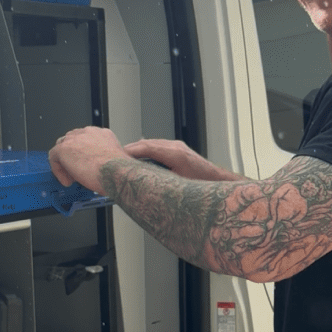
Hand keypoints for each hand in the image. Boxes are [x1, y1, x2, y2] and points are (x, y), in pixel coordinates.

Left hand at [49, 126, 128, 192]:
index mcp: (102, 133)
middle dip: (72, 155)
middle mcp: (88, 132)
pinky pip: (53, 157)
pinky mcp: (64, 148)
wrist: (116, 171)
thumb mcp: (114, 157)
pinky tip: (67, 180)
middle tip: (76, 171)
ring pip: (61, 148)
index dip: (82, 153)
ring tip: (71, 176)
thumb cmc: (118, 169)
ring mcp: (75, 139)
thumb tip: (96, 165)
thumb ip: (102, 155)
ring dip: (64, 162)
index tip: (84, 163)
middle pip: (72, 140)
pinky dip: (58, 170)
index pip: (85, 139)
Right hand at [122, 138, 240, 182]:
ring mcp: (177, 146)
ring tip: (122, 158)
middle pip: (146, 144)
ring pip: (151, 144)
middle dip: (129, 150)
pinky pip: (157, 147)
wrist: (218, 181)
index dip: (129, 152)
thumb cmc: (202, 185)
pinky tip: (138, 160)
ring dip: (137, 150)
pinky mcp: (178, 149)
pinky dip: (145, 151)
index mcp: (175, 154)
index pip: (146, 148)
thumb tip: (141, 187)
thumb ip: (159, 184)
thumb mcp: (178, 186)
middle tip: (113, 157)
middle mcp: (176, 147)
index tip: (116, 156)